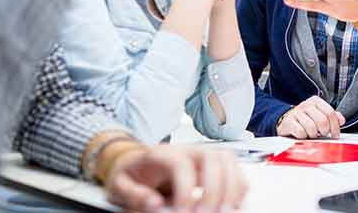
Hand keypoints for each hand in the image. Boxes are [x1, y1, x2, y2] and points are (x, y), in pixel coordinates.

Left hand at [105, 144, 247, 212]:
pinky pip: (235, 172)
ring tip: (222, 211)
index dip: (185, 189)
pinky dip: (238, 189)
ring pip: (229, 162)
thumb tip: (153, 203)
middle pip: (213, 158)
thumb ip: (133, 194)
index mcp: (164, 153)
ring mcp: (204, 156)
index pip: (182, 164)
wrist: (137, 164)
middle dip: (214, 189)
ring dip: (231, 188)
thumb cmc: (132, 174)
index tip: (181, 212)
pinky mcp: (214, 167)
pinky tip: (231, 206)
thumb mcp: (119, 184)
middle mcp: (188, 150)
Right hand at [276, 96, 345, 138]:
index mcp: (316, 101)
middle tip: (322, 134)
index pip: (330, 113)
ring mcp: (296, 112)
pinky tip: (303, 134)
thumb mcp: (319, 114)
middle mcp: (306, 105)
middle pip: (322, 121)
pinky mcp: (289, 122)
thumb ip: (332, 117)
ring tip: (312, 134)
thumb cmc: (305, 118)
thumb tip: (341, 120)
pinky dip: (304, 137)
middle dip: (324, 131)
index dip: (335, 126)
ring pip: (312, 128)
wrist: (285, 120)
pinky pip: (301, 133)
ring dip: (313, 135)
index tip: (335, 134)